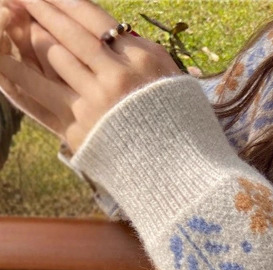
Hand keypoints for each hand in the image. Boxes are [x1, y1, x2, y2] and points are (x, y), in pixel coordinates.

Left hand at [0, 0, 181, 153]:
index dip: (61, 0)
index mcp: (142, 60)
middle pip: (68, 32)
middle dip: (38, 8)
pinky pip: (38, 91)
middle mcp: (115, 78)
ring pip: (51, 55)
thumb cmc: (181, 126)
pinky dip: (17, 70)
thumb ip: (138, 52)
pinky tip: (3, 57)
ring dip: (31, 36)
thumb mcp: (171, 78)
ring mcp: (94, 103)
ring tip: (15, 22)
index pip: (92, 17)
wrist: (180, 175)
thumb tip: (108, 30)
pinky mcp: (78, 128)